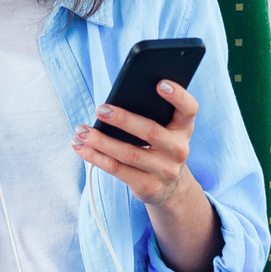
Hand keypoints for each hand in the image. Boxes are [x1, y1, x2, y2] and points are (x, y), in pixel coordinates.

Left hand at [72, 80, 222, 271]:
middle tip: (100, 109)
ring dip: (100, 141)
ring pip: (128, 153)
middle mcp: (178, 149)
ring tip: (81, 130)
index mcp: (183, 128)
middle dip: (123, 119)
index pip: (189, 109)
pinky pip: (117, 169)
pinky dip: (95, 157)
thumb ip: (151, 115)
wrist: (171, 188)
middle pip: (150, 131)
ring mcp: (164, 170)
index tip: (160, 83)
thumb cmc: (159, 146)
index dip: (178, 95)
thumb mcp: (165, 130)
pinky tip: (81, 147)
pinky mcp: (147, 186)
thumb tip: (113, 102)